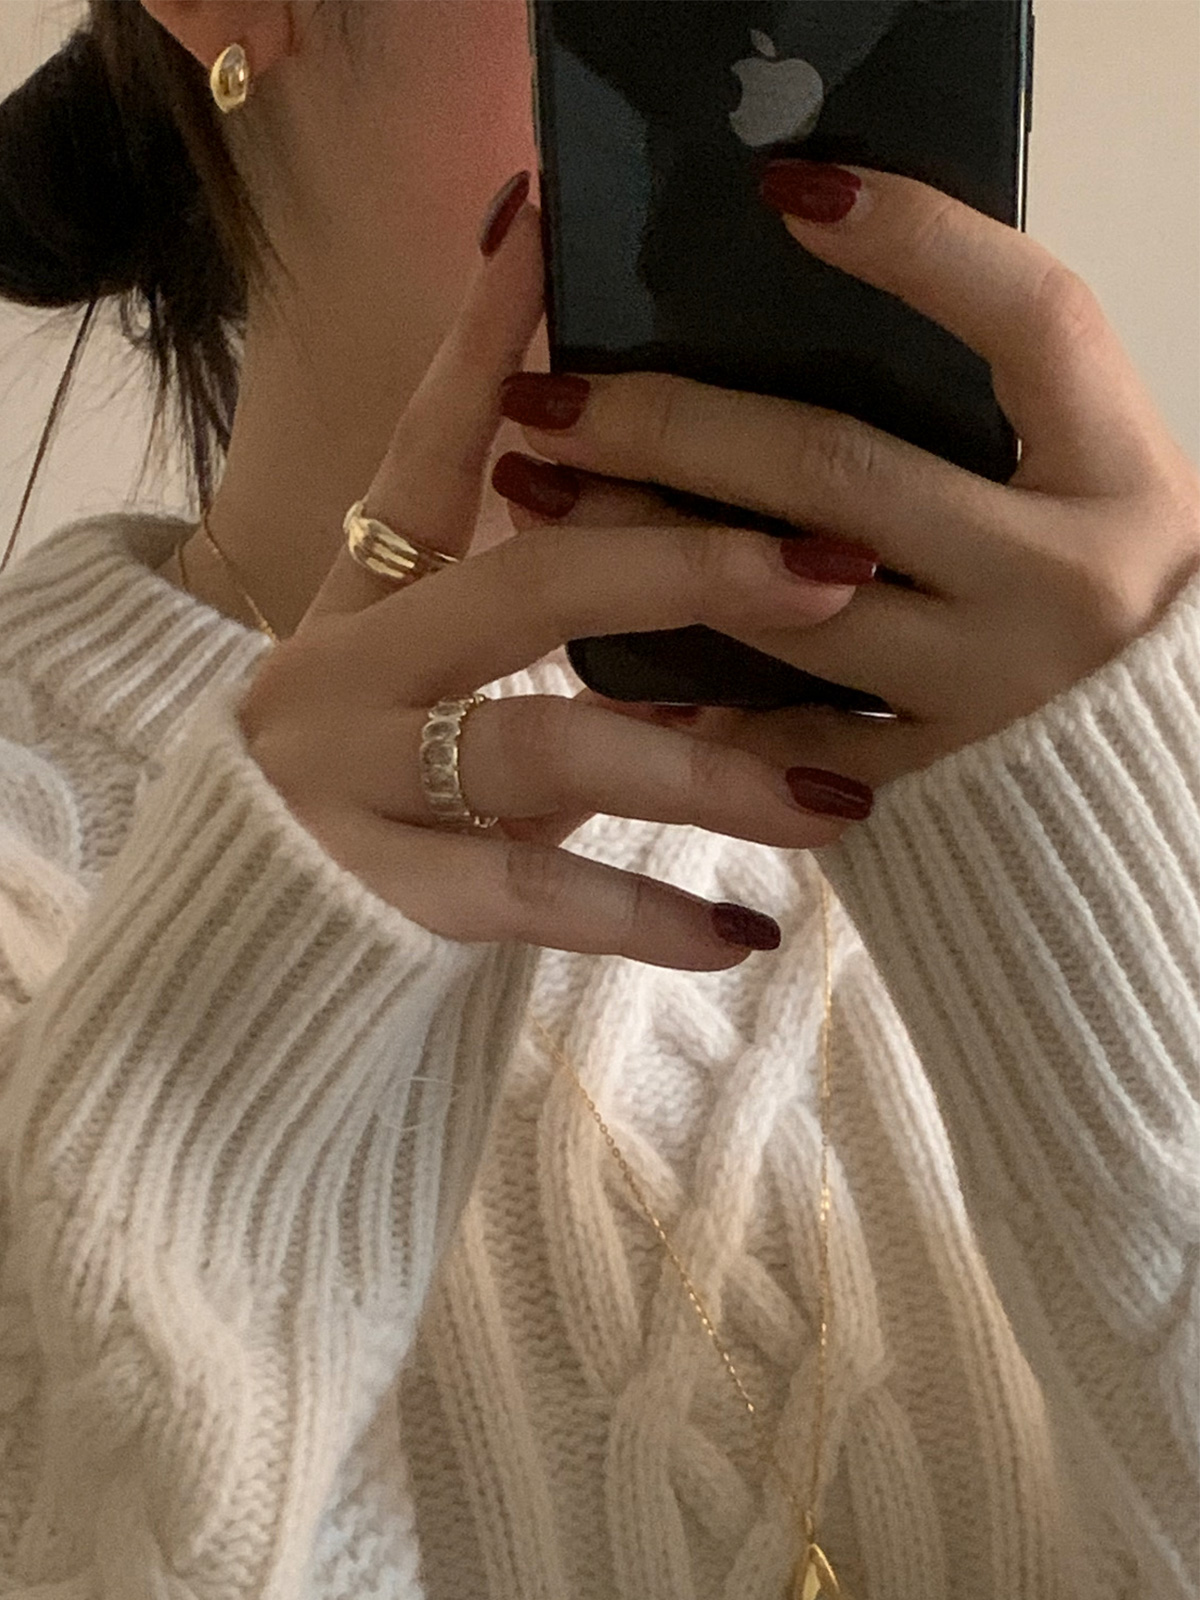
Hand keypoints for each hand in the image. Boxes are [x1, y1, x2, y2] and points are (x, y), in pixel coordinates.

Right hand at [235, 203, 866, 972]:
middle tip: (831, 570)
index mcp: (363, 599)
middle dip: (684, 568)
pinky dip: (641, 917)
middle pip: (524, 586)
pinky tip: (739, 936)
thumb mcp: (438, 689)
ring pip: (541, 746)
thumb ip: (544, 636)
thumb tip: (717, 580)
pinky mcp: (373, 894)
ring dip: (700, 770)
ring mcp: (349, 781)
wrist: (241, 934)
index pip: (430, 448)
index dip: (486, 341)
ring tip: (836, 799)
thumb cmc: (373, 788)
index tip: (547, 225)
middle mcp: (343, 670)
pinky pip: (527, 896)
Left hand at [493, 164, 1199, 790]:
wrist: (1173, 771)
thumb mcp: (1085, 484)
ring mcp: (999, 685)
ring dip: (646, 551)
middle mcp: (1065, 576)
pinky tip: (613, 666)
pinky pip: (794, 735)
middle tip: (555, 398)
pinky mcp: (941, 775)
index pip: (1034, 319)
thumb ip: (987, 419)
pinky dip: (704, 704)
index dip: (920, 243)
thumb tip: (810, 320)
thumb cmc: (1106, 594)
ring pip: (789, 604)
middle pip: (840, 472)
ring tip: (540, 500)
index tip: (789, 190)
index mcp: (1120, 471)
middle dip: (674, 428)